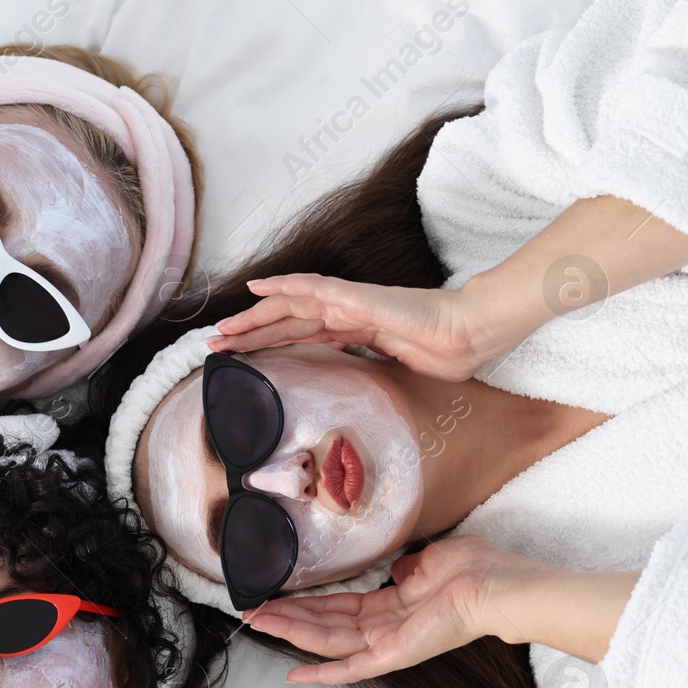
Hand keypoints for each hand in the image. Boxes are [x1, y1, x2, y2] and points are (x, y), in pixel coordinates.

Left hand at [209, 274, 537, 382]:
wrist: (472, 333)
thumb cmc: (448, 352)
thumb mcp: (402, 372)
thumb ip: (379, 374)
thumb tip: (368, 401)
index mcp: (356, 329)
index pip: (302, 335)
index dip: (271, 342)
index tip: (241, 355)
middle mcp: (347, 312)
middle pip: (287, 322)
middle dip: (250, 333)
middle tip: (215, 344)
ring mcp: (351, 302)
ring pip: (290, 306)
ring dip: (253, 316)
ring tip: (222, 328)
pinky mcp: (358, 297)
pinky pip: (314, 288)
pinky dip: (284, 286)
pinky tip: (257, 287)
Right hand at [244, 536, 562, 682]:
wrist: (499, 588)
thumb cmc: (478, 569)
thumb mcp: (433, 559)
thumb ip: (410, 566)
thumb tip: (396, 567)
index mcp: (396, 605)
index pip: (341, 607)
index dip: (308, 602)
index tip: (279, 595)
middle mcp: (388, 628)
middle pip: (326, 625)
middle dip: (287, 617)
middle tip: (252, 610)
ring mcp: (388, 645)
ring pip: (328, 641)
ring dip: (290, 632)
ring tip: (257, 622)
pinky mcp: (392, 656)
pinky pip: (351, 668)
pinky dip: (321, 673)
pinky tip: (292, 674)